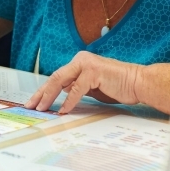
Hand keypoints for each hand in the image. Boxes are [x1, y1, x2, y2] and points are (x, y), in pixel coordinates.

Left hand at [25, 51, 140, 114]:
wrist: (138, 83)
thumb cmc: (118, 87)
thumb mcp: (92, 87)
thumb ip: (77, 87)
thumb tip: (63, 92)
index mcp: (79, 62)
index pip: (56, 77)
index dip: (44, 90)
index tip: (35, 102)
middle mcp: (80, 60)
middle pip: (54, 77)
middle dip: (41, 93)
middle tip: (31, 106)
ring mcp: (86, 64)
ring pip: (61, 81)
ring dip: (50, 96)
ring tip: (42, 108)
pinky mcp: (94, 71)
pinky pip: (77, 88)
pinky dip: (69, 101)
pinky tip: (63, 110)